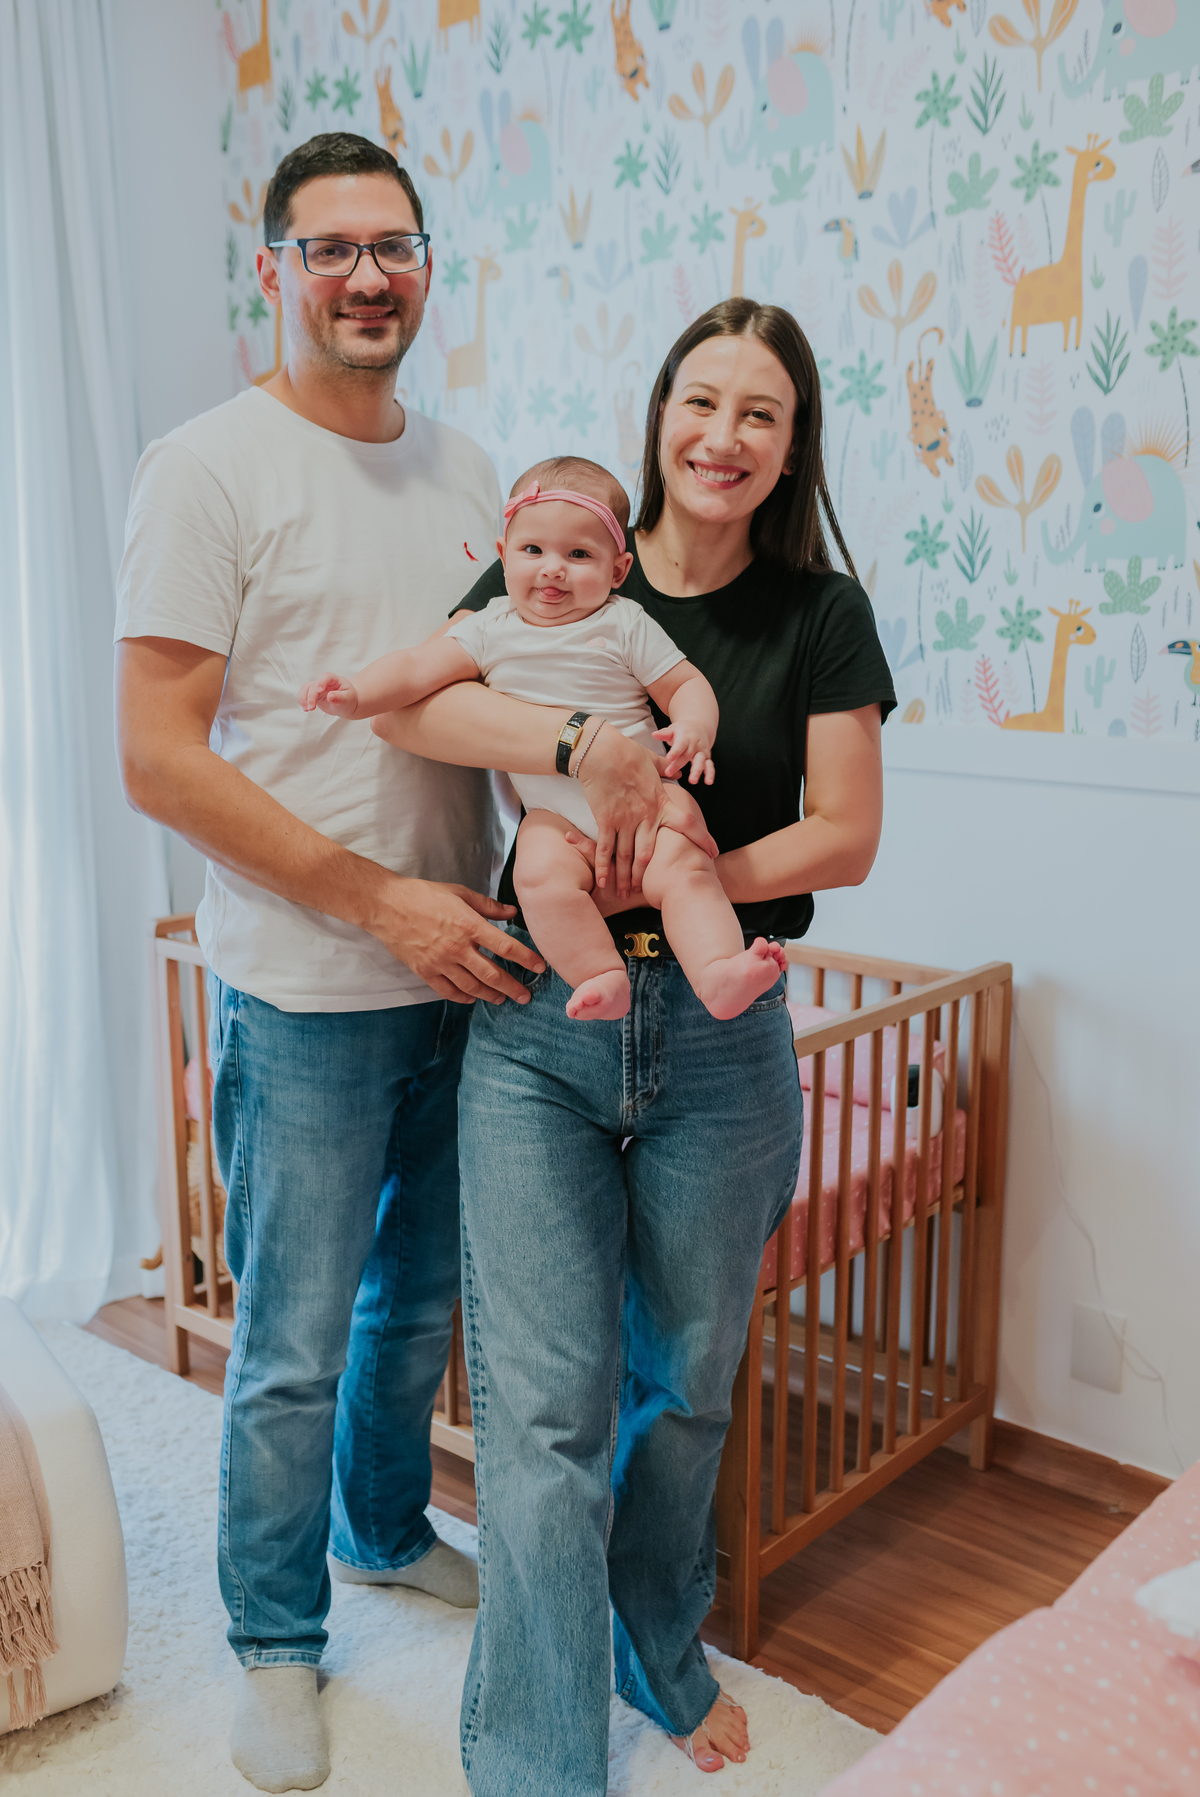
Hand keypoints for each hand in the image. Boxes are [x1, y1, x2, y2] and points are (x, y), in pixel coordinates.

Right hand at [298, 673, 358, 716]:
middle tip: (312, 708)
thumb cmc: (348, 699)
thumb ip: (340, 697)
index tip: (320, 691)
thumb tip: (330, 696)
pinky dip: (302, 700)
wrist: (345, 704)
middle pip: (314, 685)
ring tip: (306, 709)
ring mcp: (317, 687)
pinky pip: (303, 694)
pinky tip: (305, 709)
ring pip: (306, 688)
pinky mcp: (313, 694)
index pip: (326, 676)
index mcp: (335, 680)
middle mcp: (324, 682)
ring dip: (303, 698)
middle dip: (311, 696)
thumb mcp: (347, 699)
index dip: (322, 682)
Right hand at [367, 875, 543, 1004]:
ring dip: (491, 995)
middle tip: (526, 996)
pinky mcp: (424, 971)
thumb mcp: (459, 893)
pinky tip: (473, 997)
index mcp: (469, 925)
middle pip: (492, 974)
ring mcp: (440, 962)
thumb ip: (488, 906)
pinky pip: (448, 991)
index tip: (540, 967)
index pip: (505, 947)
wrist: (385, 906)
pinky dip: (463, 997)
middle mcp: (457, 948)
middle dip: (513, 987)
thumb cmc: (423, 895)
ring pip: (472, 986)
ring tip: (503, 999)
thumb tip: (512, 913)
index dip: (526, 959)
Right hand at [575, 723, 717, 895]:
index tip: (713, 853)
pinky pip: (606, 848)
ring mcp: (626, 819)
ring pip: (627, 855)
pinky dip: (605, 867)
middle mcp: (646, 815)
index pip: (688, 823)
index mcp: (661, 802)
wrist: (602, 751)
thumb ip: (666, 769)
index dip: (703, 839)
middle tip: (650, 890)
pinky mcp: (607, 820)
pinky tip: (604, 882)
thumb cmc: (627, 753)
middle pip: (650, 853)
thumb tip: (677, 771)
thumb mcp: (653, 762)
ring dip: (626, 877)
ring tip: (625, 894)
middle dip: (648, 875)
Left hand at [653, 722, 714, 785]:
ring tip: (693, 781)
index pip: (680, 745)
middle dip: (678, 765)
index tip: (669, 758)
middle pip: (687, 755)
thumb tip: (654, 734)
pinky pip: (710, 765)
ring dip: (697, 771)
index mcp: (685, 737)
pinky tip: (708, 782)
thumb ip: (664, 734)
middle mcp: (695, 745)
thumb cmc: (683, 731)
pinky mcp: (707, 758)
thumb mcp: (673, 729)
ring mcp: (701, 752)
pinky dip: (710, 773)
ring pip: (700, 761)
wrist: (700, 728)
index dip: (675, 752)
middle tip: (669, 773)